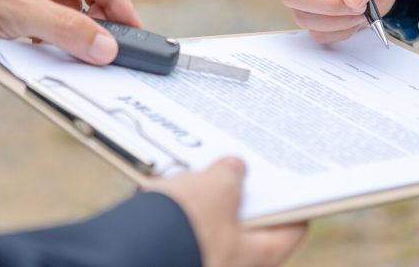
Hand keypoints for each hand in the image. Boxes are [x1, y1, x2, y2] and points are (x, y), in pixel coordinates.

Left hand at [0, 0, 140, 63]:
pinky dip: (45, 27)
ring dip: (67, 24)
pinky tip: (44, 45)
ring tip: (76, 48)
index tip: (130, 26)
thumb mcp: (20, 14)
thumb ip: (68, 30)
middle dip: (93, 14)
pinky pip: (35, 8)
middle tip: (106, 41)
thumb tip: (106, 46)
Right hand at [155, 158, 306, 266]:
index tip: (293, 177)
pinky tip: (166, 185)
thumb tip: (234, 168)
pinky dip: (177, 209)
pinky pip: (179, 230)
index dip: (295, 200)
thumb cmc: (183, 227)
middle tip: (240, 162)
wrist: (123, 254)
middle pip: (247, 223)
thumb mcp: (217, 187)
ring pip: (209, 225)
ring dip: (203, 197)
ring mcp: (199, 261)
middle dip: (240, 191)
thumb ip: (231, 173)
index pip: (292, 228)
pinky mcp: (168, 256)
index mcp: (257, 257)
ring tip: (197, 167)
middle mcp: (231, 266)